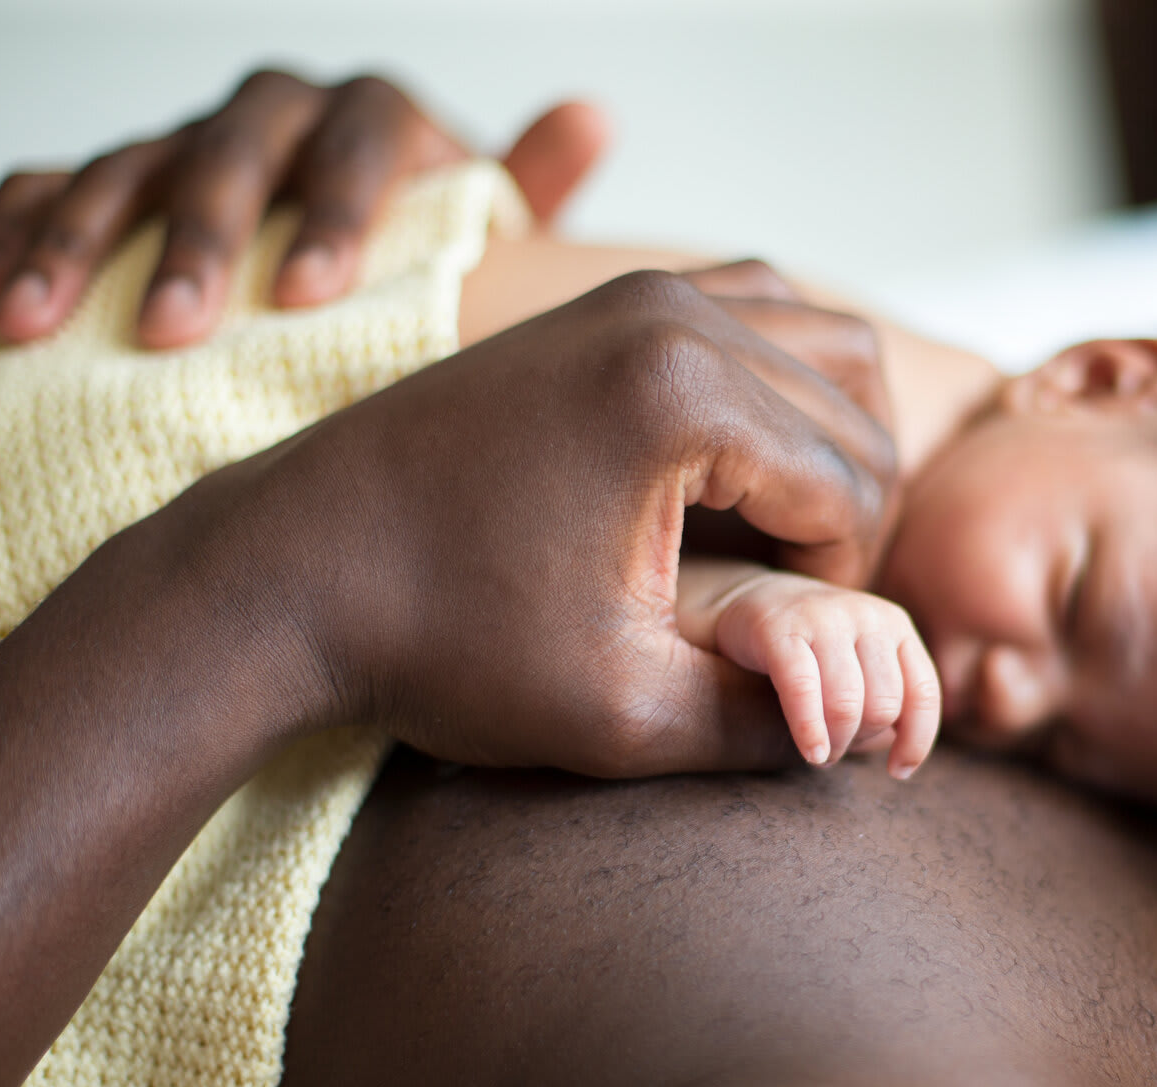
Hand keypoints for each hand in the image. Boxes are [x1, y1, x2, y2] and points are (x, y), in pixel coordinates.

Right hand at [0, 69, 607, 347]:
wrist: (349, 270)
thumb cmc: (427, 267)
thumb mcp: (489, 234)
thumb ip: (530, 184)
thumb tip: (594, 114)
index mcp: (375, 122)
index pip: (360, 139)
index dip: (330, 209)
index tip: (307, 297)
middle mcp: (278, 118)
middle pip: (231, 149)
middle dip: (195, 236)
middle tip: (174, 334)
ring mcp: (186, 144)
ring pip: (123, 163)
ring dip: (75, 241)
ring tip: (36, 325)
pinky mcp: (108, 179)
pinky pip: (37, 182)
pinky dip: (9, 230)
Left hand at [222, 270, 894, 774]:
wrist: (290, 574)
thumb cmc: (441, 643)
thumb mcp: (619, 713)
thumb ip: (763, 723)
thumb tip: (865, 725)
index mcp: (682, 394)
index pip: (854, 487)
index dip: (842, 588)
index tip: (779, 648)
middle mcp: (669, 311)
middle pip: (856, 408)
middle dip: (848, 518)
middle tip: (788, 604)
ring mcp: (632, 290)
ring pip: (825, 341)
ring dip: (831, 441)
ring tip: (774, 538)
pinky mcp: (601, 299)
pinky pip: (754, 310)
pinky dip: (781, 386)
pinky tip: (731, 477)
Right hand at [711, 570, 939, 776]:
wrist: (753, 601)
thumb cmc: (815, 649)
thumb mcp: (861, 663)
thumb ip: (885, 701)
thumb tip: (904, 759)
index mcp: (895, 624)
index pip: (923, 692)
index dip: (917, 741)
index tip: (898, 772)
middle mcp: (866, 616)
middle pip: (883, 705)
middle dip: (862, 740)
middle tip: (839, 748)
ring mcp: (824, 618)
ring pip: (847, 704)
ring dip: (837, 743)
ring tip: (822, 754)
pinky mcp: (779, 629)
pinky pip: (802, 690)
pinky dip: (809, 730)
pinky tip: (811, 752)